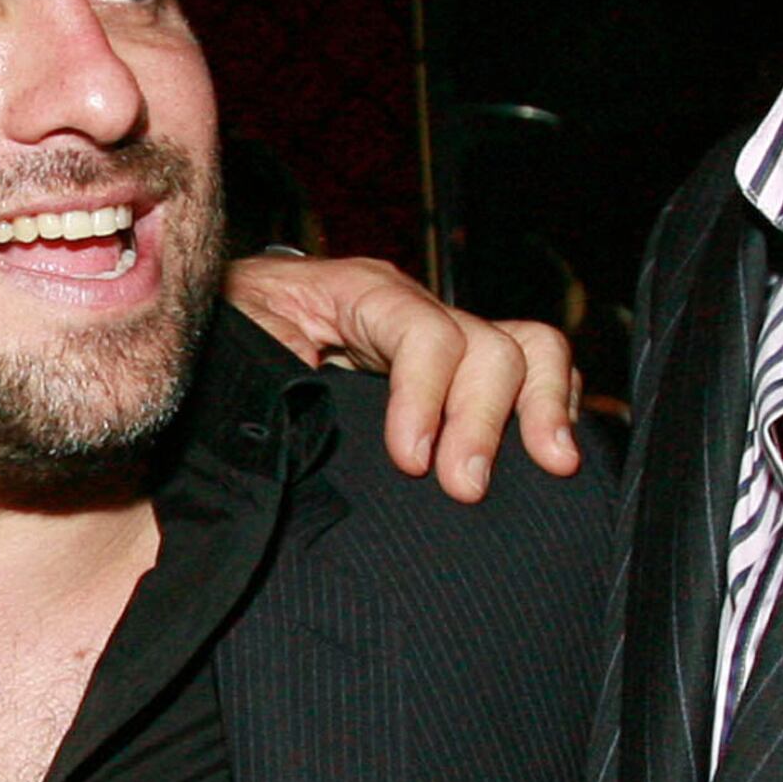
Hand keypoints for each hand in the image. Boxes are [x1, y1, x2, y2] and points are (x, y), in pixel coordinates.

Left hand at [221, 253, 579, 500]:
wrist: (227, 331)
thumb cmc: (231, 343)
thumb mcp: (238, 348)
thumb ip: (264, 374)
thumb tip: (289, 427)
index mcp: (359, 295)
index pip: (424, 330)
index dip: (427, 394)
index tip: (411, 460)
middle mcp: (415, 311)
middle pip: (488, 342)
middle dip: (485, 417)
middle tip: (464, 486)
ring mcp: (446, 340)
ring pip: (527, 349)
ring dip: (542, 408)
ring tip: (550, 466)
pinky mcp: (461, 376)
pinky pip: (533, 373)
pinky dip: (555, 408)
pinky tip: (555, 456)